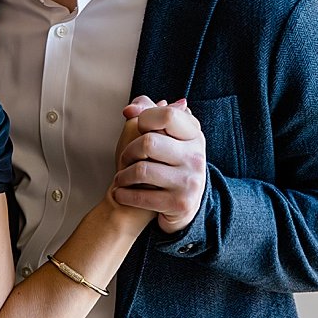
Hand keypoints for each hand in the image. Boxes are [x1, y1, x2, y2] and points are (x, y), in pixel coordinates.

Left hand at [112, 95, 207, 232]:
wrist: (180, 206)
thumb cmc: (165, 162)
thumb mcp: (165, 134)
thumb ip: (148, 111)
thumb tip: (129, 110)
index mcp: (194, 135)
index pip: (168, 115)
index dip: (145, 117)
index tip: (138, 127)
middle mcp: (196, 158)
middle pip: (148, 143)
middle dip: (128, 151)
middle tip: (125, 159)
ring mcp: (190, 182)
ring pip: (141, 170)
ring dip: (123, 176)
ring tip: (121, 178)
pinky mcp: (180, 204)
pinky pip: (141, 196)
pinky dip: (123, 194)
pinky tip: (121, 193)